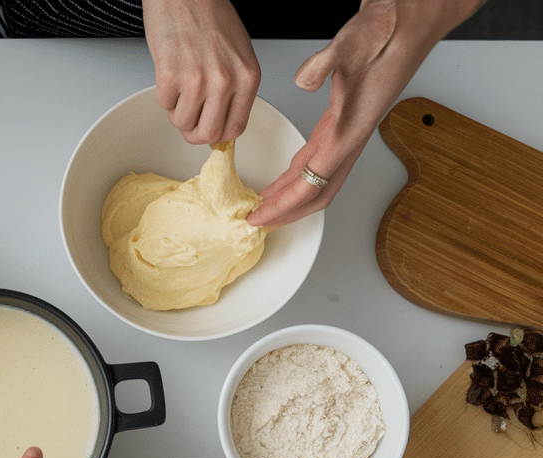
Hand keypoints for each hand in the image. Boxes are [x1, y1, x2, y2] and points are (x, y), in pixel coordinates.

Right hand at [143, 0, 260, 143]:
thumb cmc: (211, 17)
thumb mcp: (238, 55)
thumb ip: (235, 90)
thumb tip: (222, 121)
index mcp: (248, 77)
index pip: (235, 128)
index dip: (218, 134)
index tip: (210, 130)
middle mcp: (225, 81)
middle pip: (207, 133)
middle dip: (193, 132)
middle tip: (189, 120)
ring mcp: (197, 80)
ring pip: (181, 122)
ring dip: (176, 110)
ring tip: (180, 88)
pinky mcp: (170, 76)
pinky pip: (164, 104)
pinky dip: (164, 94)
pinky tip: (171, 73)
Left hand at [247, 0, 483, 226]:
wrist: (411, 22)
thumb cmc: (387, 34)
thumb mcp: (348, 46)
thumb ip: (324, 64)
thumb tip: (304, 79)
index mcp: (348, 130)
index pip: (311, 183)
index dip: (282, 206)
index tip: (258, 217)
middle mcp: (350, 138)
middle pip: (317, 193)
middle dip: (286, 214)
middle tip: (257, 223)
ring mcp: (349, 133)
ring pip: (319, 180)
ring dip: (292, 198)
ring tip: (265, 208)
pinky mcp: (346, 122)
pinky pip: (319, 161)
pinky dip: (299, 176)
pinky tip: (285, 178)